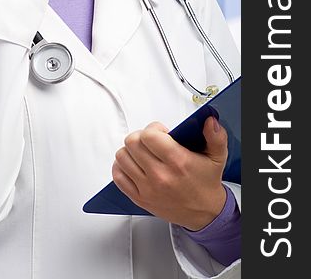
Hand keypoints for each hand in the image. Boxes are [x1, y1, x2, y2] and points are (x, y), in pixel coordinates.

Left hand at [112, 117, 227, 230]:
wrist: (205, 213)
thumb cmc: (206, 183)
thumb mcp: (217, 157)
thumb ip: (216, 137)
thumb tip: (210, 122)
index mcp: (178, 162)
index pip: (149, 135)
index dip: (153, 129)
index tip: (161, 132)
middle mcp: (160, 176)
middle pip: (132, 143)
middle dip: (141, 137)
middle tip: (151, 141)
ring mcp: (147, 188)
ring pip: (122, 157)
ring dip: (130, 151)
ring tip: (142, 152)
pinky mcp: (139, 198)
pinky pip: (118, 177)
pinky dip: (122, 167)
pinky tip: (133, 165)